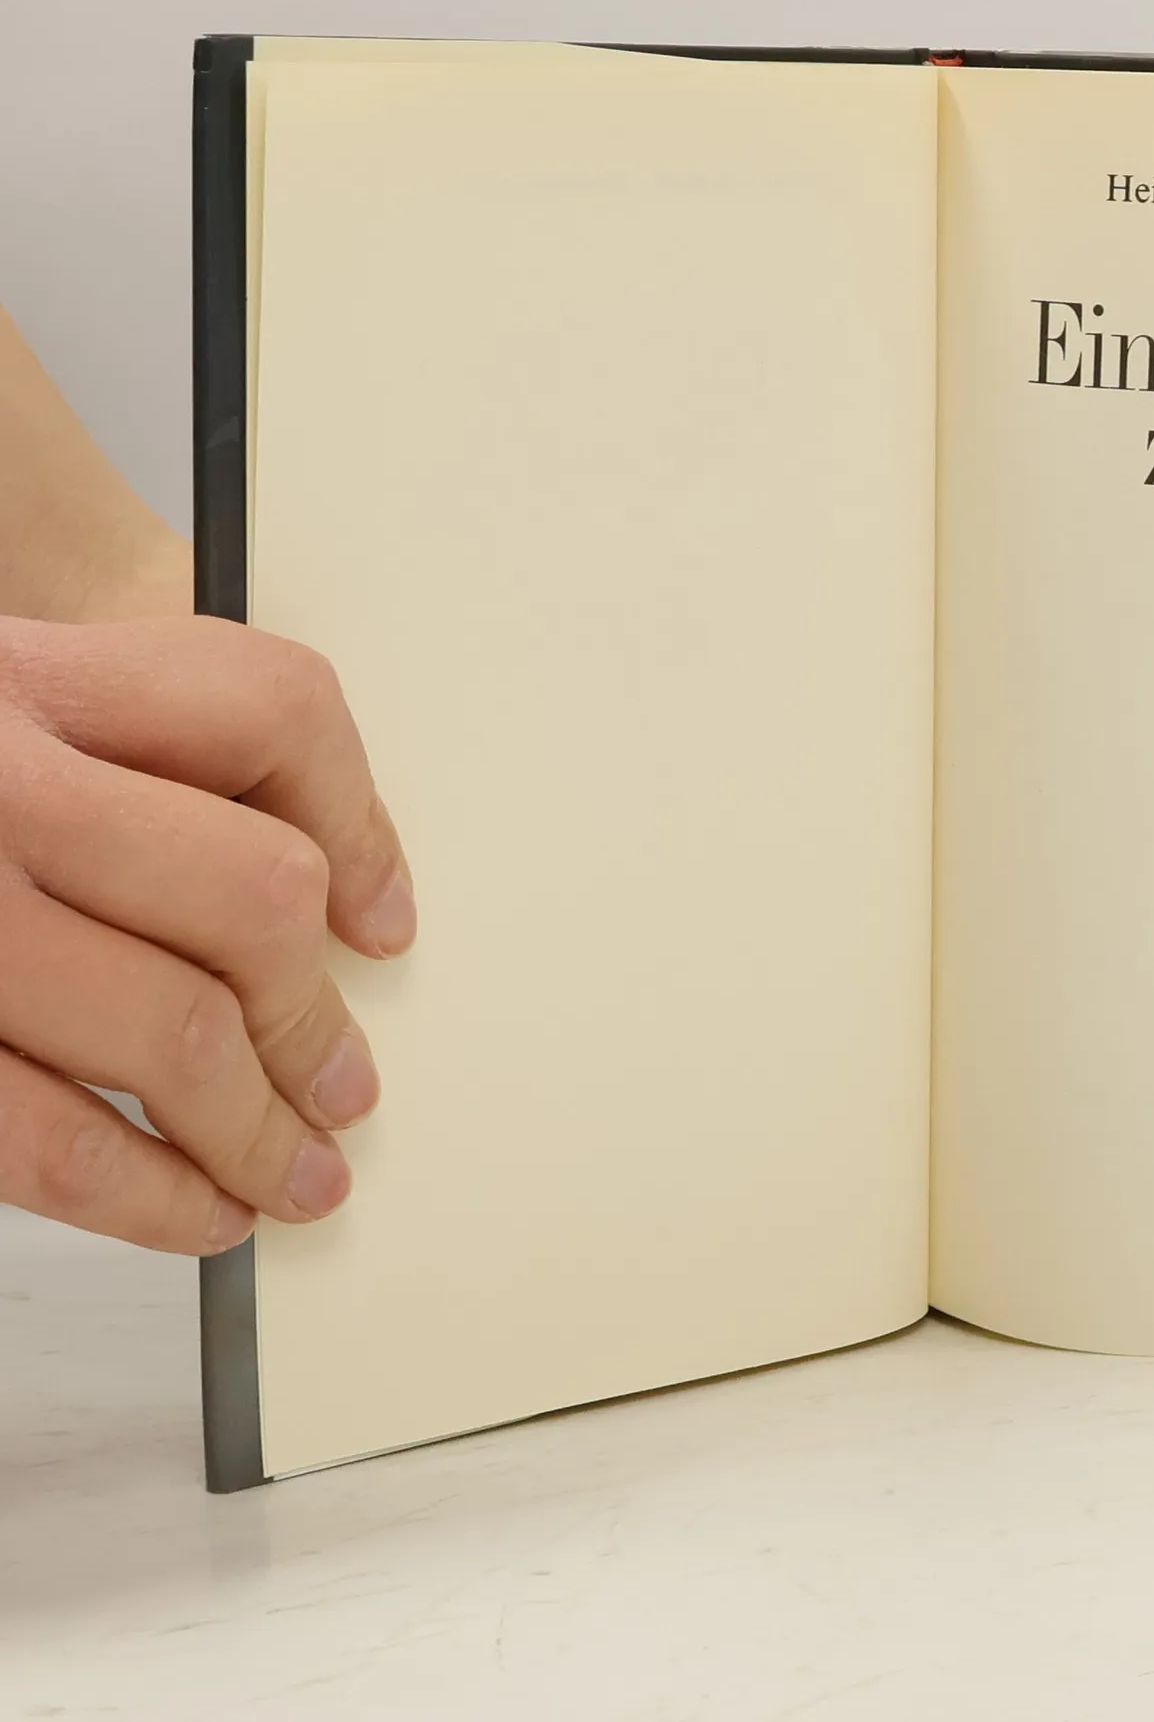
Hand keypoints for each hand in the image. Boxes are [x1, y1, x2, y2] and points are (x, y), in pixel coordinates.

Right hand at [0, 615, 414, 1253]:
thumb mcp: (13, 708)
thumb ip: (147, 759)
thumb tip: (343, 900)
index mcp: (31, 677)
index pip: (271, 708)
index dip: (360, 823)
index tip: (382, 921)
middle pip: (252, 894)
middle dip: (314, 1016)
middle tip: (349, 1085)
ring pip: (172, 1031)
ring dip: (261, 1128)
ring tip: (303, 1173)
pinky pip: (44, 1142)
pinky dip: (151, 1195)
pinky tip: (201, 1210)